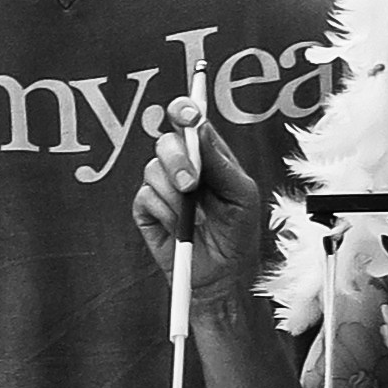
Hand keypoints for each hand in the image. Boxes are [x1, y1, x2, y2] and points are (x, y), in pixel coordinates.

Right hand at [129, 97, 265, 264]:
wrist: (222, 276)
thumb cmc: (238, 235)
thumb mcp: (242, 195)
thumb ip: (222, 163)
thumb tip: (201, 131)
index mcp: (208, 157)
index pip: (191, 123)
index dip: (185, 112)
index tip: (189, 116)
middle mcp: (182, 167)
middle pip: (166, 142)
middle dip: (178, 162)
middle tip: (191, 185)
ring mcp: (162, 188)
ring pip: (153, 170)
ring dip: (175, 197)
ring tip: (193, 218)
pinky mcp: (146, 210)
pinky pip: (145, 198)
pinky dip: (164, 213)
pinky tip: (179, 227)